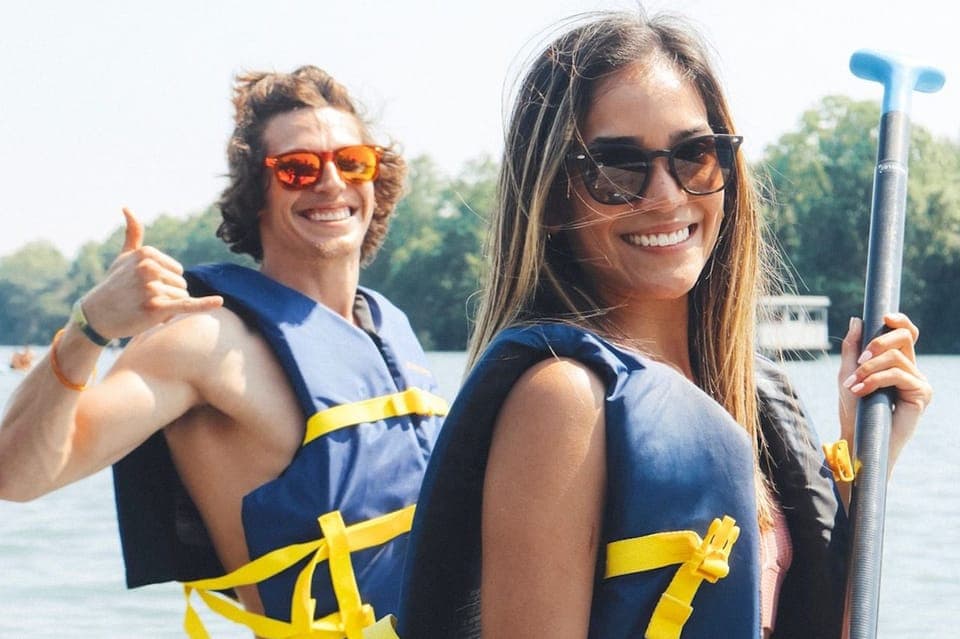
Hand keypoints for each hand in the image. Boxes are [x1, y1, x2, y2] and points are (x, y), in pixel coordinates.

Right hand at [80, 208, 223, 339]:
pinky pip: (187, 305)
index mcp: (147, 254)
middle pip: (181, 285)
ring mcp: (152, 288)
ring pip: (181, 298)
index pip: (178, 271)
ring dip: (167, 308)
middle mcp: (149, 268)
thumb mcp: (124, 257)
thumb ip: (133, 234)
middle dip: (166, 296)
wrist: (97, 316)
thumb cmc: (115, 285)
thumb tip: (127, 207)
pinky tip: (219, 302)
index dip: (164, 283)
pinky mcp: (155, 308)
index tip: (143, 286)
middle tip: (141, 300)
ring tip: (143, 308)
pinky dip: (204, 304)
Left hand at [838, 313, 931, 474]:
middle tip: (859, 360)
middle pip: (904, 337)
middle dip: (878, 342)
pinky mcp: (922, 393)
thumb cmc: (854, 408)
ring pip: (896, 357)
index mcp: (896, 361)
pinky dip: (875, 379)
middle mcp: (911, 368)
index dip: (899, 321)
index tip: (884, 316)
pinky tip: (861, 390)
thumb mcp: (848, 373)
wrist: (858, 437)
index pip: (905, 333)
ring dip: (869, 368)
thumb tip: (858, 320)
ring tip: (853, 384)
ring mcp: (919, 380)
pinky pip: (898, 374)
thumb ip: (853, 347)